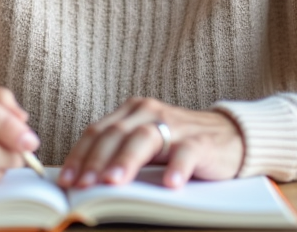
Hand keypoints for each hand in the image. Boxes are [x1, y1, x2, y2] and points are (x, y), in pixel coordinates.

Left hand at [58, 98, 243, 189]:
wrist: (231, 137)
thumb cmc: (179, 145)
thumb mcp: (145, 146)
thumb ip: (119, 155)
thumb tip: (82, 181)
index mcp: (132, 111)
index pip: (98, 131)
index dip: (79, 155)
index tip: (65, 180)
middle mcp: (150, 113)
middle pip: (116, 134)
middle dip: (96, 160)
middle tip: (82, 185)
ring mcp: (176, 125)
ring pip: (145, 138)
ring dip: (126, 161)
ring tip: (112, 182)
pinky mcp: (202, 141)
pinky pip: (187, 152)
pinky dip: (177, 167)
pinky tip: (169, 184)